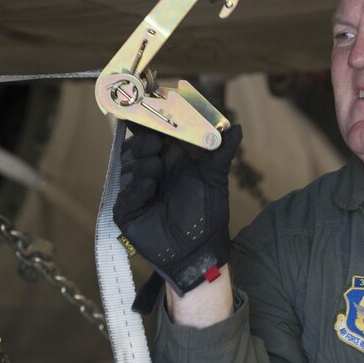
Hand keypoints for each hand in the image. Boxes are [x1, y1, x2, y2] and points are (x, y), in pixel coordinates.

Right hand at [113, 124, 241, 295]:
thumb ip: (222, 152)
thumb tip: (236, 127)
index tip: (150, 110)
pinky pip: (127, 192)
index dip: (151, 124)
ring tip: (156, 168)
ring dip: (141, 163)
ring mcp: (137, 190)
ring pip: (128, 166)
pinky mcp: (128, 210)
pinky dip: (137, 186)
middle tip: (154, 143)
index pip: (154, 135)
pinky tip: (150, 185)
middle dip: (142, 142)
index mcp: (169, 159)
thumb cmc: (206, 214)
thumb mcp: (215, 179)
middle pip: (135, 147)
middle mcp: (151, 171)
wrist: (198, 252)